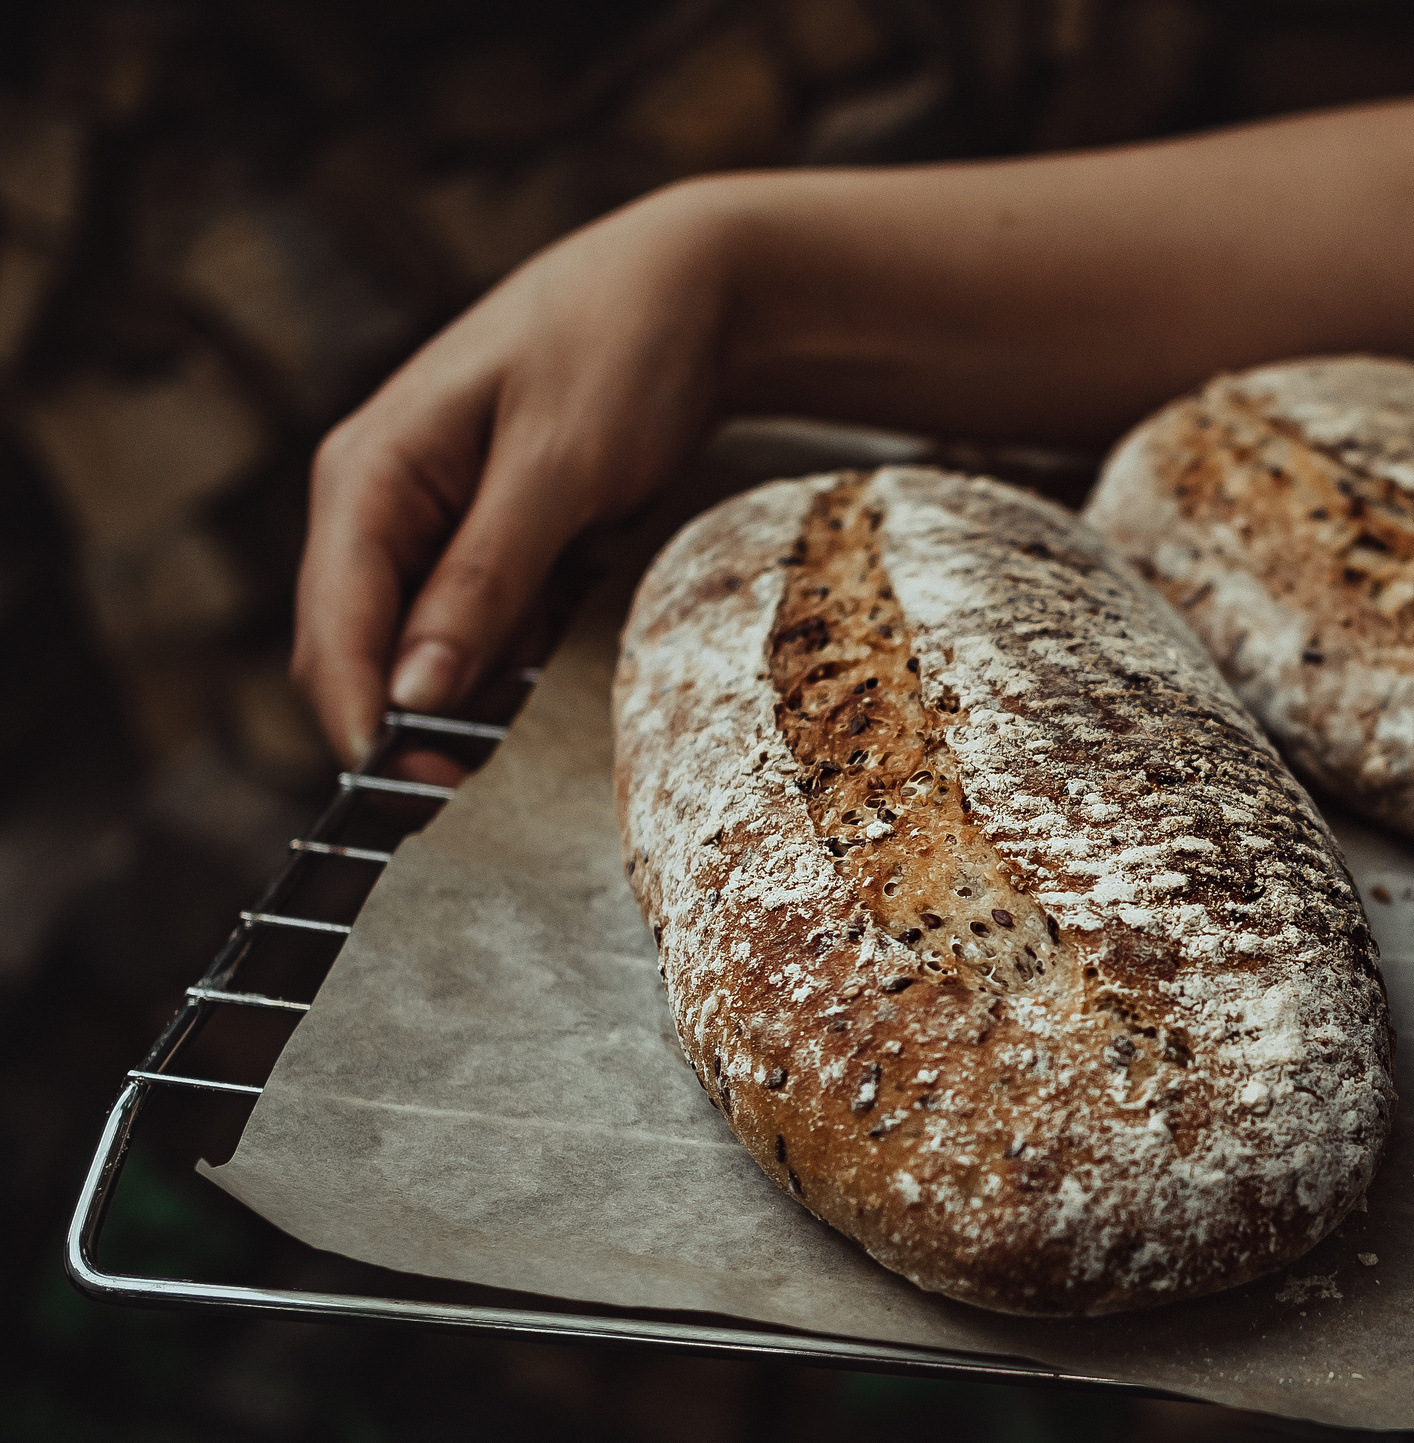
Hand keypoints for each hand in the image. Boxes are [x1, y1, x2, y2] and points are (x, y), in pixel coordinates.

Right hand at [292, 181, 732, 763]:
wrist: (695, 288)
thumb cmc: (619, 349)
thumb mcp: (558, 464)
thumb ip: (485, 575)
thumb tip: (415, 691)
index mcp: (369, 472)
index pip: (333, 622)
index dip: (361, 715)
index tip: (407, 788)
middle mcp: (382, 504)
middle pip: (360, 651)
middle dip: (402, 726)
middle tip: (468, 800)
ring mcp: (434, 527)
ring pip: (419, 652)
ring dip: (455, 707)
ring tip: (508, 761)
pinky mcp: (490, 545)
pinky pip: (474, 633)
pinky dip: (502, 672)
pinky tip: (541, 693)